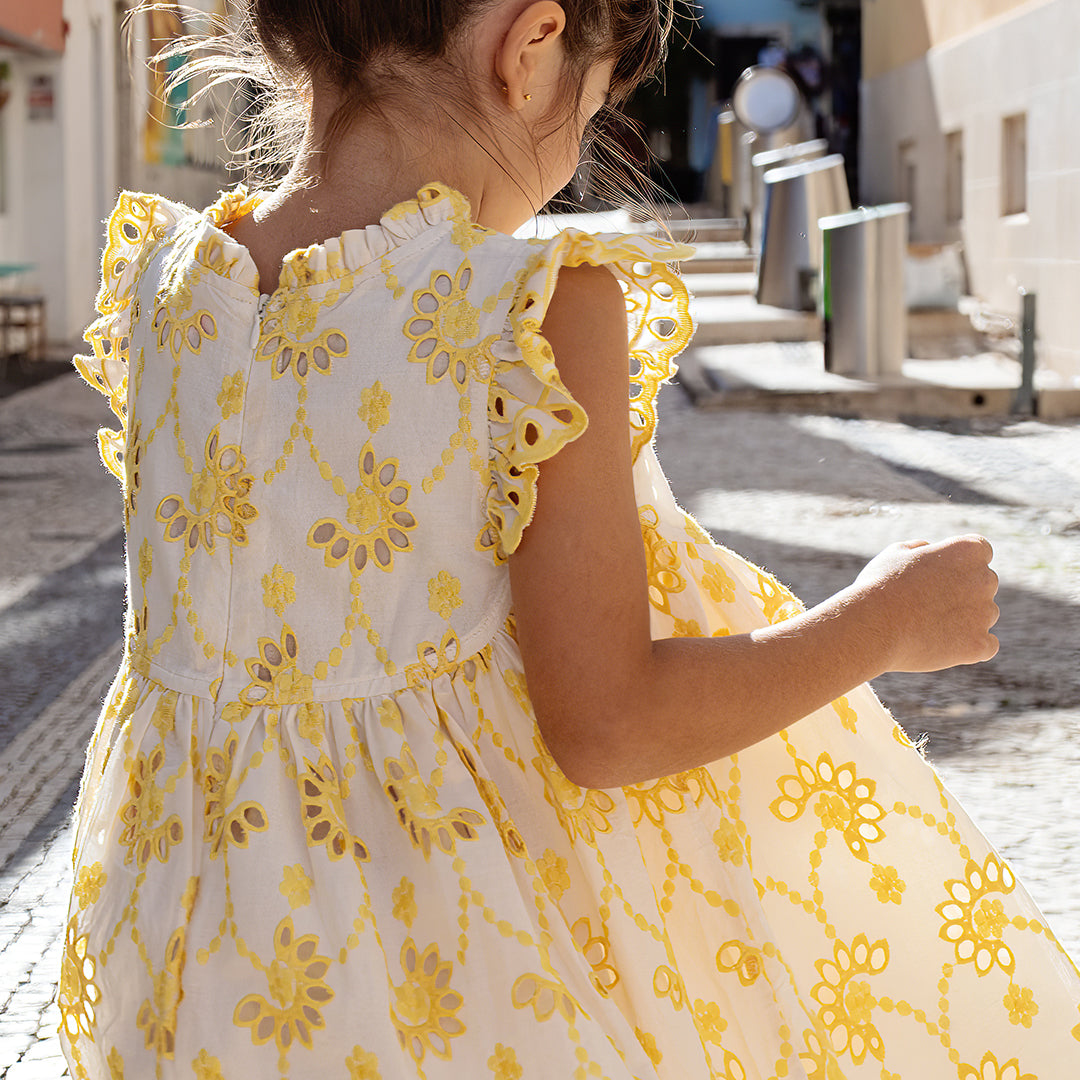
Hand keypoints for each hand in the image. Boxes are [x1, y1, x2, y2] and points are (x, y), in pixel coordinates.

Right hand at [850, 535, 999, 672]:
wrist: (871, 627)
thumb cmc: (879, 587)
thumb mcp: (895, 555)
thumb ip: (921, 549)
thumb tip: (929, 550)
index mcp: (967, 550)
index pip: (980, 550)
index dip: (958, 563)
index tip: (938, 575)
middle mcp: (984, 579)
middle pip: (983, 584)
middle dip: (962, 592)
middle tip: (926, 603)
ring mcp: (985, 614)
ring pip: (983, 615)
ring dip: (964, 619)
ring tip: (925, 627)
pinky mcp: (979, 645)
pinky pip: (986, 645)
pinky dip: (969, 647)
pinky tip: (943, 645)